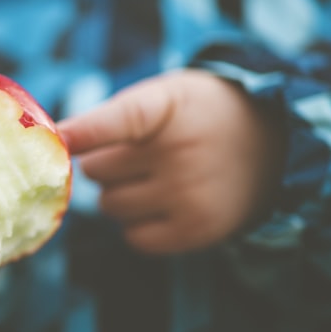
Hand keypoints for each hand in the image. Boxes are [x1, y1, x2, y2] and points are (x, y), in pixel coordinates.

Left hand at [57, 71, 283, 253]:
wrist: (273, 143)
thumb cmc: (198, 115)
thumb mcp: (165, 94)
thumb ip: (110, 116)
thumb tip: (56, 146)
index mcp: (168, 109)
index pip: (118, 120)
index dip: (84, 132)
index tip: (58, 139)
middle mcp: (180, 153)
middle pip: (96, 170)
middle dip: (105, 161)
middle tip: (138, 152)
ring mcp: (189, 195)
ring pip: (110, 205)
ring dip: (118, 193)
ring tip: (154, 175)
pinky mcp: (196, 230)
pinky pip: (134, 237)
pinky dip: (137, 224)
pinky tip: (161, 203)